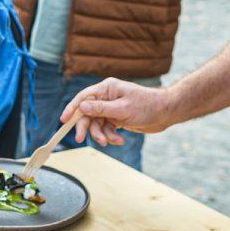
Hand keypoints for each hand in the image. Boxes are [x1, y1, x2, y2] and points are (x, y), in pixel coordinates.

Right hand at [60, 77, 176, 145]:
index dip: (72, 109)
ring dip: (102, 134)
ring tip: (110, 141)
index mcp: (106, 89)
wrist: (166, 113)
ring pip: (97, 123)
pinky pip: (107, 128)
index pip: (83, 98)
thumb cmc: (147, 106)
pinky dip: (111, 135)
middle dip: (86, 127)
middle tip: (80, 139)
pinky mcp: (116, 118)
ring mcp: (111, 108)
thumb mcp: (123, 109)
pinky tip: (119, 140)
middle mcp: (106, 97)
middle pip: (88, 113)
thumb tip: (81, 107)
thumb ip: (101, 109)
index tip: (63, 121)